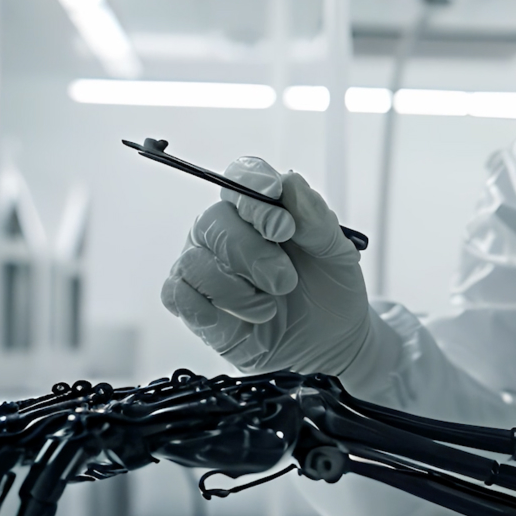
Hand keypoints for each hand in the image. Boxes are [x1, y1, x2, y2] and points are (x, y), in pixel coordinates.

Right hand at [160, 158, 379, 376]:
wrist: (330, 338)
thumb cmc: (329, 288)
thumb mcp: (339, 253)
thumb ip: (317, 219)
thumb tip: (290, 182)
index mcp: (260, 207)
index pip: (241, 177)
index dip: (253, 188)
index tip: (280, 215)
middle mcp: (226, 230)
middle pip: (214, 220)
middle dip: (252, 252)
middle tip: (285, 280)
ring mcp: (206, 265)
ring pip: (194, 261)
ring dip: (236, 289)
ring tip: (269, 308)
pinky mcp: (195, 304)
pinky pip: (176, 294)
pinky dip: (204, 307)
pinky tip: (239, 319)